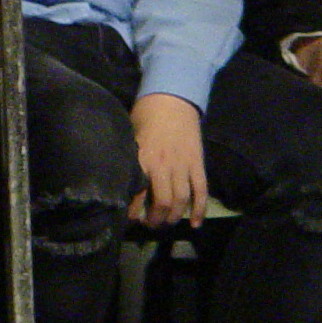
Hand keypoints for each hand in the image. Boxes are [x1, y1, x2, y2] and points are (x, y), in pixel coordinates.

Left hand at [128, 92, 209, 228]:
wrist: (172, 98)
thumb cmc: (146, 115)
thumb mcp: (131, 135)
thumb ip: (131, 158)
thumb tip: (121, 180)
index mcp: (143, 158)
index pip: (138, 193)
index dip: (134, 212)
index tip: (131, 219)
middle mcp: (164, 165)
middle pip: (163, 203)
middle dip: (156, 219)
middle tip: (150, 224)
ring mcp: (183, 165)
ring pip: (182, 200)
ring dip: (174, 217)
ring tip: (167, 222)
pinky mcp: (197, 163)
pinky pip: (201, 191)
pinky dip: (200, 210)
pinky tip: (195, 224)